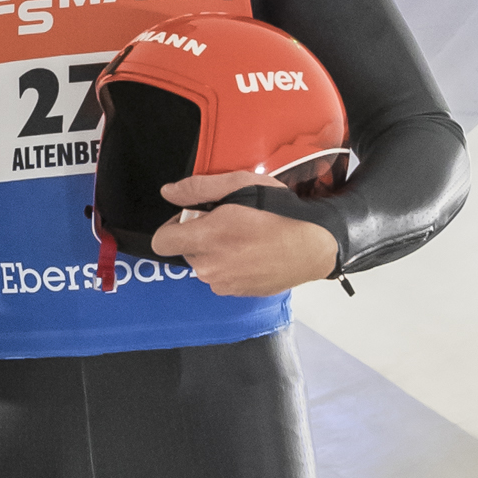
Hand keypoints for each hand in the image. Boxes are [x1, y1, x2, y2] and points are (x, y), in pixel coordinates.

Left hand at [151, 174, 339, 297]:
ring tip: (245, 238)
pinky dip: (229, 265)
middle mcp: (209, 267)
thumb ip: (198, 188)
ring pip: (203, 264)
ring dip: (214, 251)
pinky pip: (221, 277)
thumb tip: (168, 193)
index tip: (196, 216)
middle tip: (228, 222)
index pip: (161, 242)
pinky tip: (253, 253)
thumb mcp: (241, 185)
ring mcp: (223, 284)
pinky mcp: (237, 293)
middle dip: (198, 236)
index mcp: (206, 238)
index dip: (174, 225)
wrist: (315, 246)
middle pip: (184, 251)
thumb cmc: (281, 212)